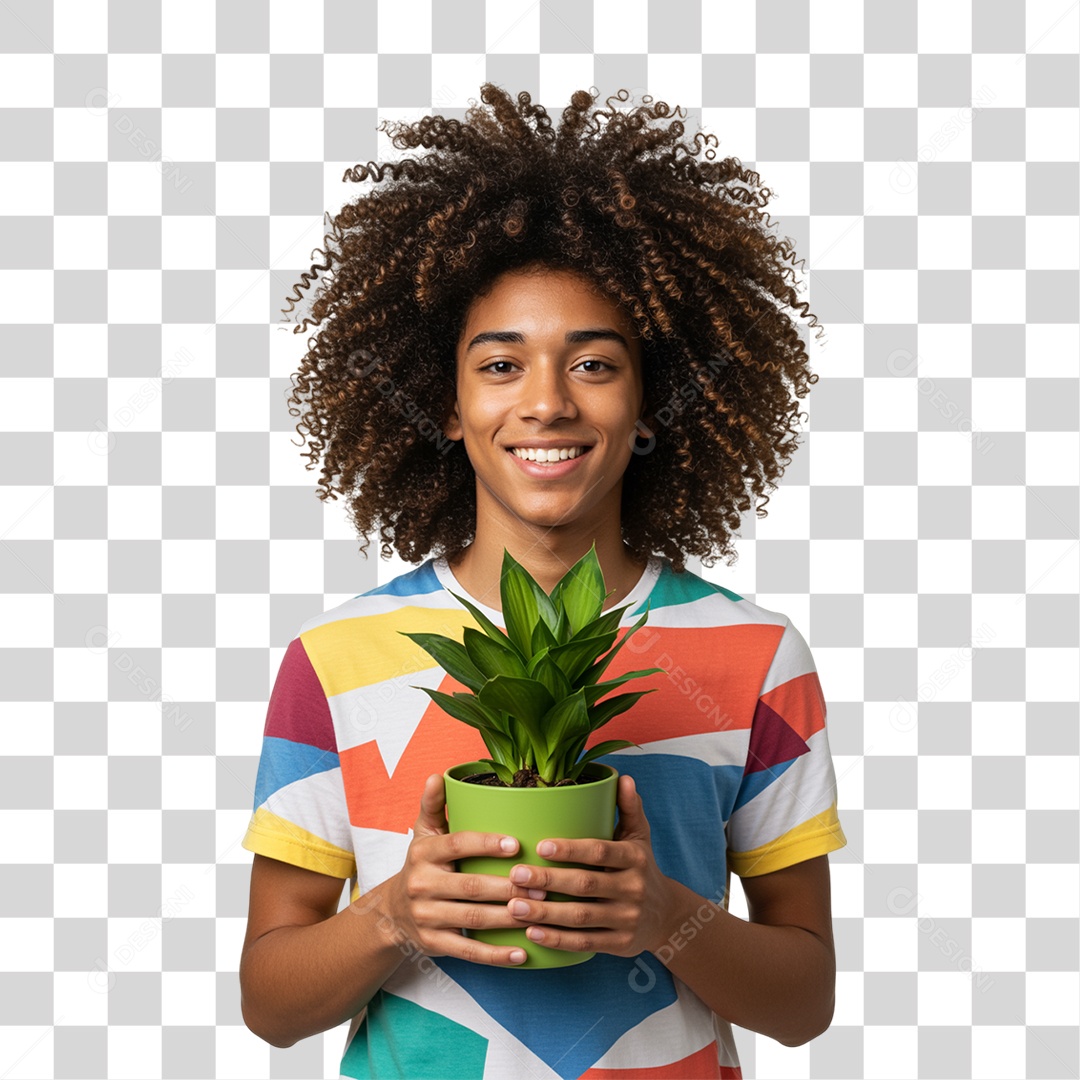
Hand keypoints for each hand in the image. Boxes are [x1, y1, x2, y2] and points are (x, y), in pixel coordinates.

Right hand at [379, 773, 547, 965]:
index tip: (517, 844)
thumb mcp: (423, 833)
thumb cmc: (422, 864)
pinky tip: (522, 953)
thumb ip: (433, 805)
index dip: (487, 844)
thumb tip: (438, 775)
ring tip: (540, 913)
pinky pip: (468, 950)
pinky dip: (496, 955)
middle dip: (508, 886)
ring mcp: (426, 916)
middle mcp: (421, 884)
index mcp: (424, 853)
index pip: (458, 845)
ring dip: (509, 918)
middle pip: (470, 886)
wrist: (392, 912)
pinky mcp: (433, 944)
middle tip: (543, 885)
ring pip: (473, 918)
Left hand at [503, 773, 676, 956]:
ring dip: (545, 913)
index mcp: (634, 857)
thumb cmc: (641, 867)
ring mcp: (626, 918)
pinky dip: (557, 940)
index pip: (599, 851)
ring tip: (513, 907)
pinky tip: (532, 933)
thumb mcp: (640, 836)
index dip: (570, 849)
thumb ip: (629, 807)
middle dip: (548, 881)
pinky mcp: (620, 944)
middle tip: (515, 875)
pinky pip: (584, 943)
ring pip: (581, 917)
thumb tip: (623, 777)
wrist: (667, 915)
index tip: (540, 846)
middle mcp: (633, 888)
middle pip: (585, 884)